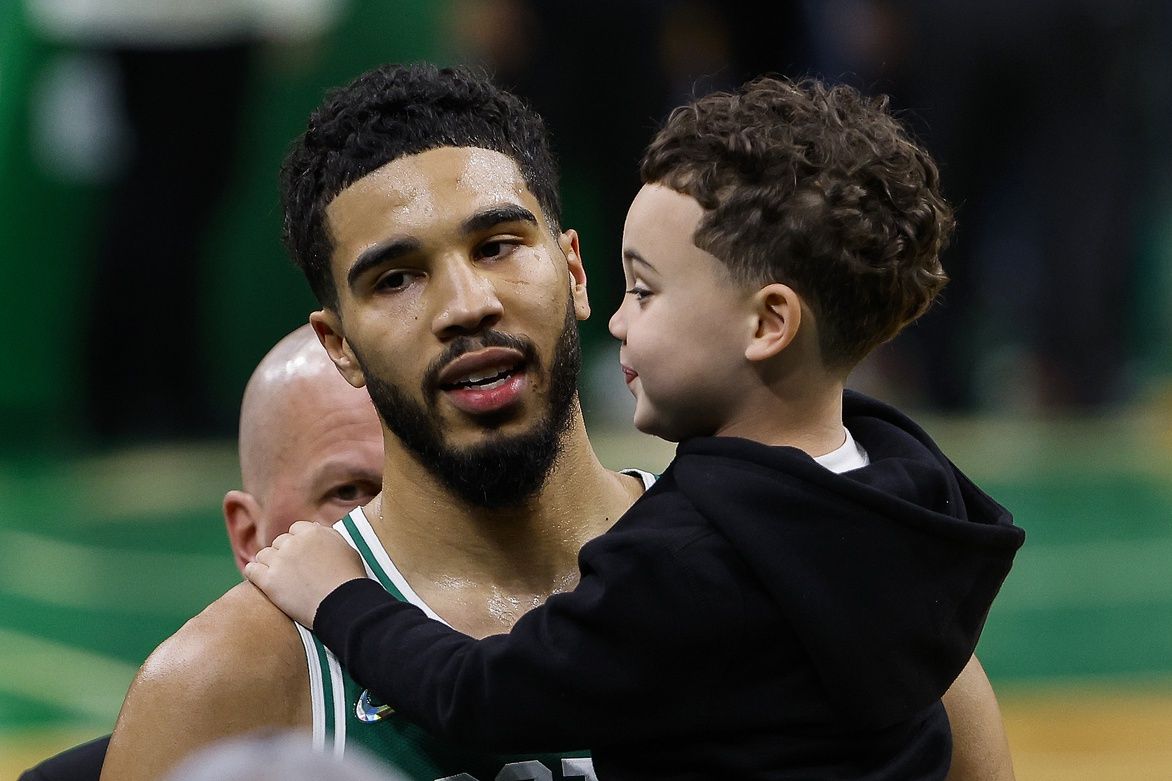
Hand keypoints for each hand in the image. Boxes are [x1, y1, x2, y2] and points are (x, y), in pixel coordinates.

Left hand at [244, 521, 366, 627]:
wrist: (344, 605)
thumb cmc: (349, 580)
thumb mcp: (346, 549)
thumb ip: (328, 536)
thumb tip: (314, 527)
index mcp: (313, 532)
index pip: (296, 529)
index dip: (297, 541)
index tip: (300, 553)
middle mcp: (294, 543)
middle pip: (279, 542)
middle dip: (284, 553)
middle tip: (290, 569)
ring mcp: (280, 561)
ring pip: (263, 555)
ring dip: (268, 563)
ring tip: (275, 576)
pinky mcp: (269, 581)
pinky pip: (251, 570)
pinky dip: (253, 573)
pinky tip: (258, 578)